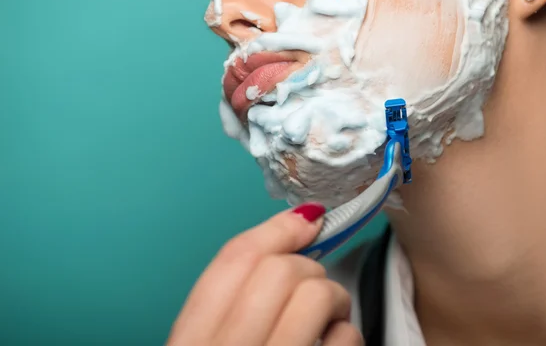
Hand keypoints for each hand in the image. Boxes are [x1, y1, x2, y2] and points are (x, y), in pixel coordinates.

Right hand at [167, 203, 363, 345]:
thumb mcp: (207, 340)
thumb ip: (231, 295)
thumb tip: (298, 223)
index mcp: (191, 340)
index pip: (233, 260)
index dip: (276, 229)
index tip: (308, 218)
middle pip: (281, 270)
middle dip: (307, 268)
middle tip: (312, 290)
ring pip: (318, 294)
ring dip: (333, 299)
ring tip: (328, 320)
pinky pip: (345, 338)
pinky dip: (348, 334)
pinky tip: (334, 344)